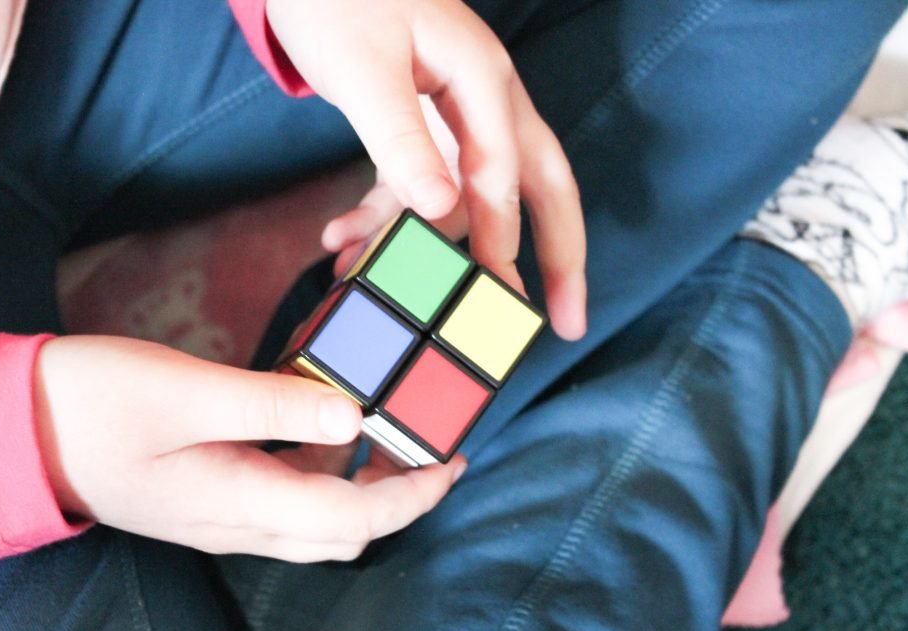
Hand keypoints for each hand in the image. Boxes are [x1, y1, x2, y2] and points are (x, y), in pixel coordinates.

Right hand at [34, 335, 466, 561]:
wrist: (20, 432)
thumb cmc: (95, 404)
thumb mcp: (186, 393)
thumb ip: (273, 406)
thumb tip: (354, 412)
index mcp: (240, 502)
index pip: (354, 519)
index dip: (412, 494)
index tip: (452, 458)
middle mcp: (240, 524)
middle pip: (345, 533)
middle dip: (399, 496)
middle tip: (429, 442)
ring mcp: (224, 516)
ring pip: (319, 523)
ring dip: (364, 486)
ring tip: (391, 430)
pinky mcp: (212, 497)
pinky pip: (288, 500)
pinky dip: (325, 473)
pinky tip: (327, 425)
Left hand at [267, 0, 586, 339]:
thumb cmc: (338, 1)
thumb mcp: (365, 71)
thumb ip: (402, 139)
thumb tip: (443, 209)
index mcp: (481, 78)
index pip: (503, 172)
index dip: (501, 239)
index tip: (494, 296)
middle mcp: (484, 99)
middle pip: (541, 185)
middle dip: (557, 256)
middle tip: (569, 321)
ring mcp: (458, 114)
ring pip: (470, 197)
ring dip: (429, 247)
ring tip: (378, 285)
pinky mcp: (423, 125)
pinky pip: (420, 184)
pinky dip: (387, 217)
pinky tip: (343, 241)